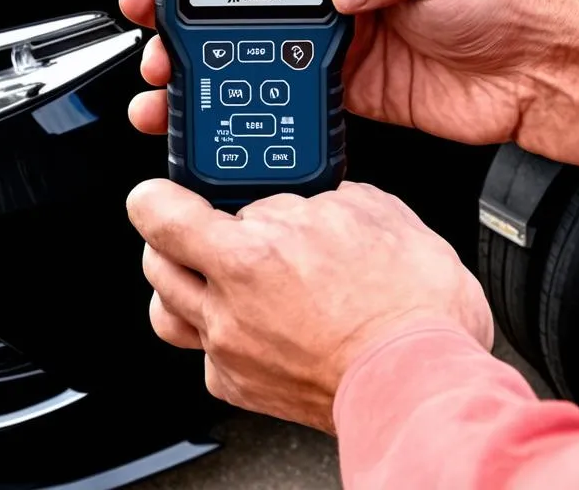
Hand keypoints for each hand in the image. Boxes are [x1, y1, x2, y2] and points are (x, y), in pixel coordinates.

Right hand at [119, 0, 578, 167]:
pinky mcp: (351, 84)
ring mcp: (344, 36)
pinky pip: (292, 86)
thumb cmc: (506, 0)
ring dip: (214, 53)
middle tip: (159, 12)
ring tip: (171, 64)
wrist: (536, 75)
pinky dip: (255, 93)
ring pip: (262, 40)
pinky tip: (220, 101)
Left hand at [127, 179, 492, 432]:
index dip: (154, 196)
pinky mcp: (243, 386)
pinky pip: (205, 352)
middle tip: (202, 226)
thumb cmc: (407, 304)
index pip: (161, 215)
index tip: (159, 192)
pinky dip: (216, 332)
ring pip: (169, 310)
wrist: (424, 379)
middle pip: (156, 262)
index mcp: (251, 254)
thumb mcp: (370, 212)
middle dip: (171, 237)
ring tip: (213, 272)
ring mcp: (233, 350)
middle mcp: (229, 306)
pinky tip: (250, 319)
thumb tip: (311, 201)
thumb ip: (321, 200)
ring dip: (182, 285)